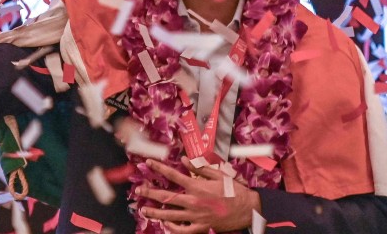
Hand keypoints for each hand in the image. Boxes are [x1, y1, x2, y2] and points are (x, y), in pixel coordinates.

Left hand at [137, 158, 261, 232]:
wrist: (247, 209)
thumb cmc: (234, 190)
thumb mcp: (218, 174)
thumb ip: (199, 167)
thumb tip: (184, 159)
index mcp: (197, 185)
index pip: (172, 175)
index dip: (159, 168)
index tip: (148, 163)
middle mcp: (193, 201)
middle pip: (166, 197)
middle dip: (150, 193)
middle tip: (138, 190)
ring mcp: (196, 216)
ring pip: (170, 215)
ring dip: (155, 212)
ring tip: (144, 209)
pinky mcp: (201, 227)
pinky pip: (182, 230)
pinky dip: (172, 228)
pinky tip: (165, 224)